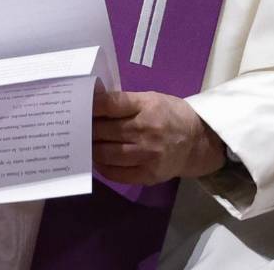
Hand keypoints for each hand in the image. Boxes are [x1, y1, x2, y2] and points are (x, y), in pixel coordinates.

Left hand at [92, 90, 225, 184]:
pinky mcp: (147, 175)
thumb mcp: (151, 99)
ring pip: (106, 153)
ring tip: (84, 144)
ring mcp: (147, 155)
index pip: (111, 104)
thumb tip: (93, 105)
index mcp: (147, 106)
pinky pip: (115, 173)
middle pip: (104, 130)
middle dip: (87, 128)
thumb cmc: (170, 115)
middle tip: (76, 127)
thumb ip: (125, 102)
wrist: (197, 142)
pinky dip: (102, 167)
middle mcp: (146, 130)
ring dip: (91, 149)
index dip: (91, 106)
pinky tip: (98, 160)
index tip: (79, 106)